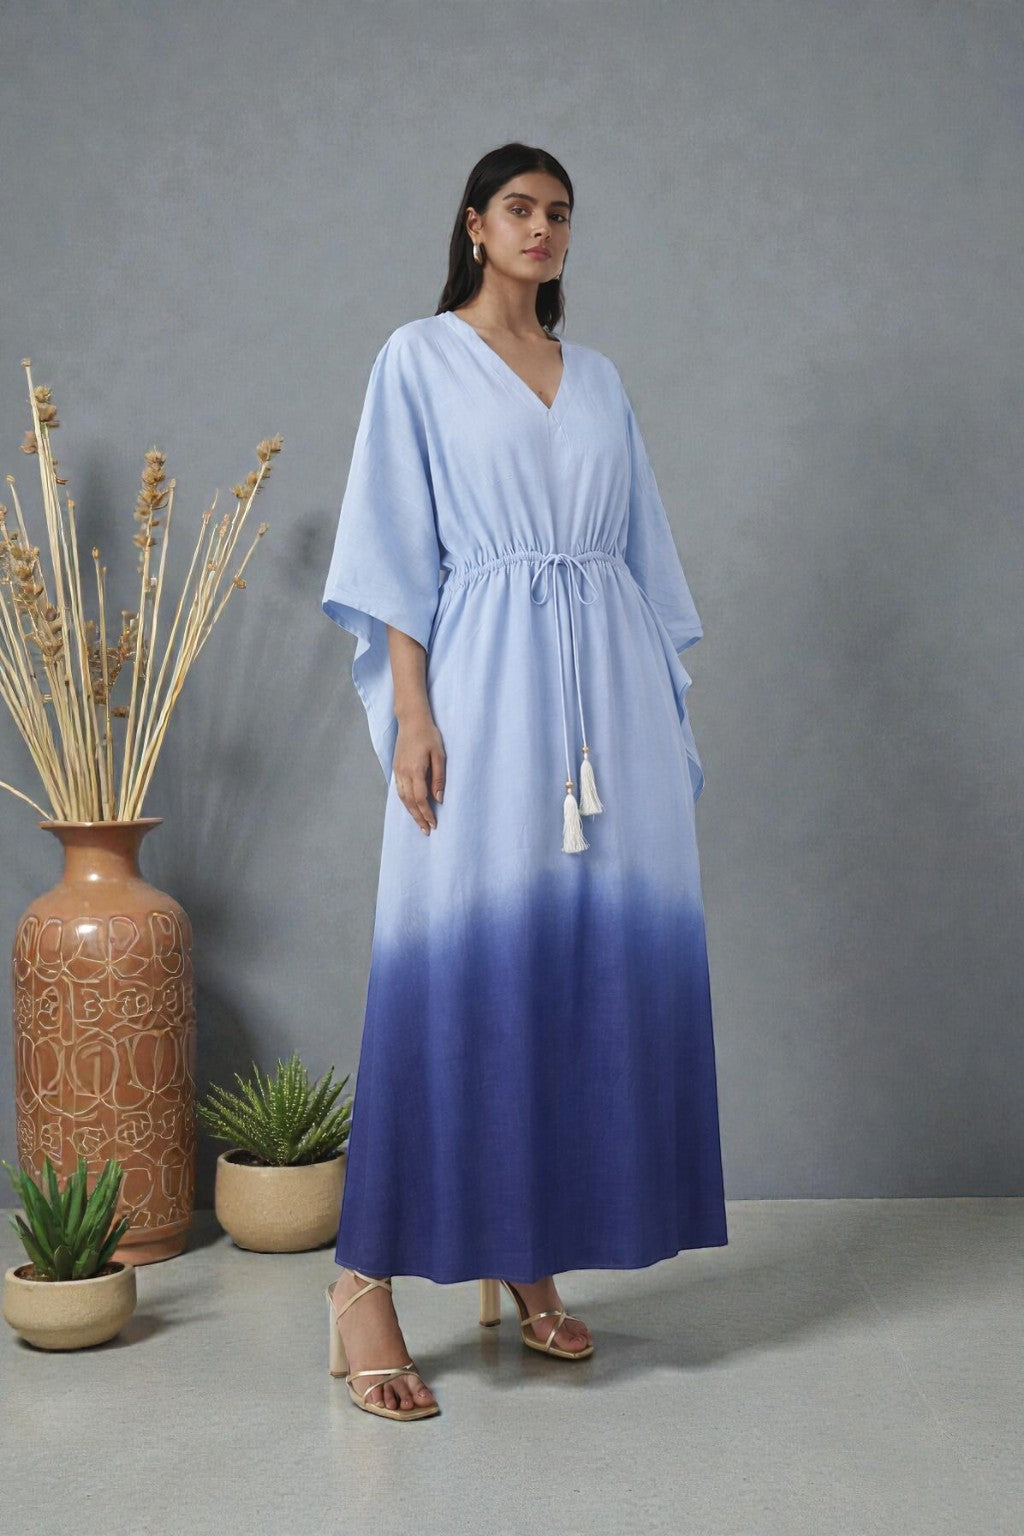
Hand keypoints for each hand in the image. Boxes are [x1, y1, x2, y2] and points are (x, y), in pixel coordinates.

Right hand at [393, 713, 445, 833]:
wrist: (411, 720)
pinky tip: (410, 807)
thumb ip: (438, 778)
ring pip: (402, 798)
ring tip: (419, 823)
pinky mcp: (396, 768)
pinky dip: (404, 802)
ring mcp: (398, 771)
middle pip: (409, 802)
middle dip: (418, 818)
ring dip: (410, 812)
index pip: (420, 799)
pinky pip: (399, 790)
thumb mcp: (439, 755)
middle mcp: (403, 773)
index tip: (433, 824)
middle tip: (426, 831)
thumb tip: (439, 798)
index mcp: (415, 770)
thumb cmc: (428, 735)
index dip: (427, 813)